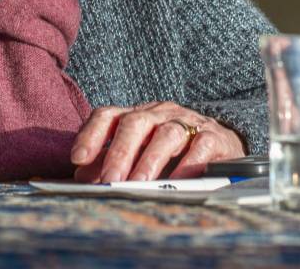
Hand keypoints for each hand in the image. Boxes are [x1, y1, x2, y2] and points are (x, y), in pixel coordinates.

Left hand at [69, 102, 246, 182]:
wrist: (221, 142)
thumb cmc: (172, 150)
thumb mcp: (137, 153)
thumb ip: (109, 163)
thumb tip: (80, 179)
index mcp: (136, 116)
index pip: (108, 115)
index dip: (91, 135)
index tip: (78, 159)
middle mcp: (159, 113)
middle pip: (135, 122)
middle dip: (120, 152)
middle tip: (110, 180)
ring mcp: (187, 122)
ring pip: (167, 133)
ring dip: (150, 160)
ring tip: (139, 184)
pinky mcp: (213, 137)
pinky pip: (200, 145)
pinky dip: (188, 163)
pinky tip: (177, 180)